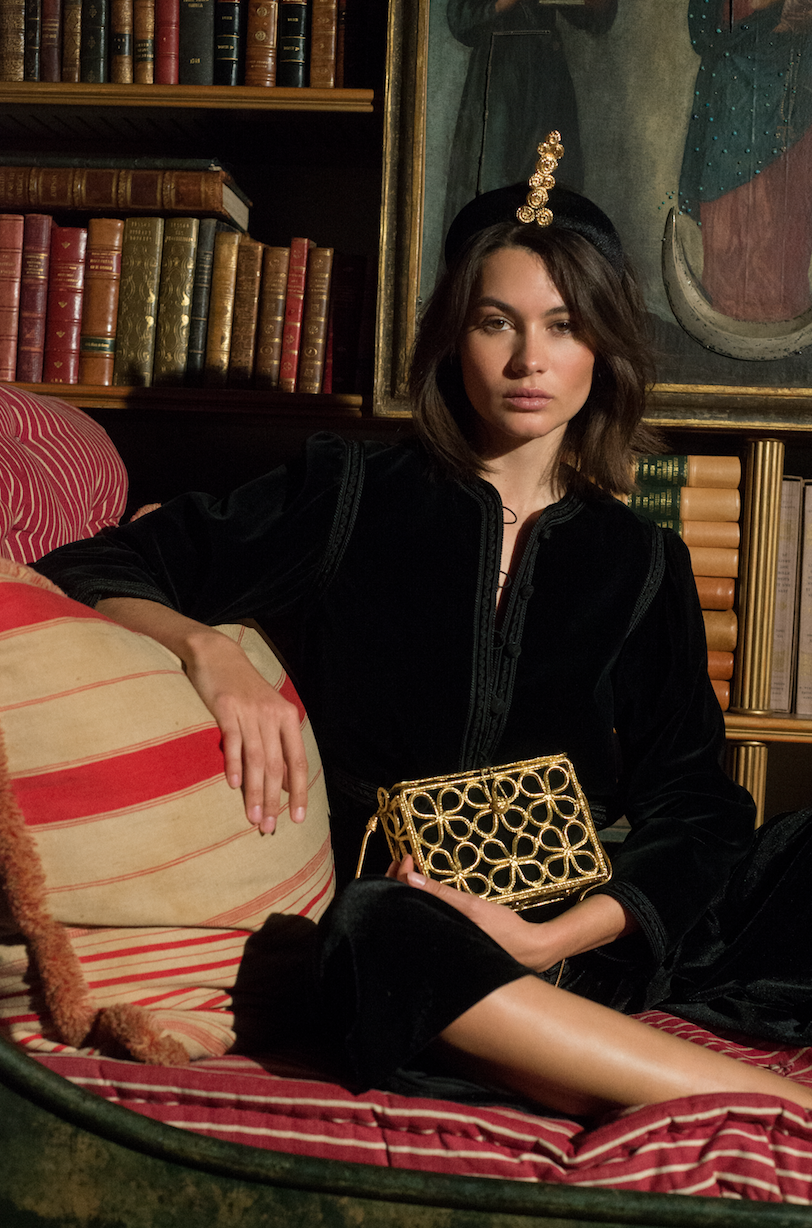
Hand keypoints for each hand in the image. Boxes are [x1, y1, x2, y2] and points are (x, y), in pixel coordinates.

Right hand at [95, 597, 310, 834]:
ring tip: (253, 818)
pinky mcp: (226, 707)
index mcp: (286, 718)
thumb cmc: (242, 688)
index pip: (296, 761)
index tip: (297, 818)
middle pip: (276, 765)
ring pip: (256, 759)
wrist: (216, 653)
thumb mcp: (266, 713)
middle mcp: (272, 715)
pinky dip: (233, 764)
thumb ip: (277, 744)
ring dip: (254, 791)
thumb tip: (284, 783)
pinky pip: (233, 741)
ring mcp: (249, 711)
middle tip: (269, 827)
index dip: (298, 791)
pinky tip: (233, 785)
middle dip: (273, 800)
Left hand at [386, 856, 564, 971]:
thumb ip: (440, 893)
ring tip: (407, 870)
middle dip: (398, 883)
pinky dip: (422, 899)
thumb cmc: (503, 929)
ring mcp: (443, 938)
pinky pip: (428, 915)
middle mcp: (434, 938)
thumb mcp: (470, 906)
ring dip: (410, 890)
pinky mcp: (450, 936)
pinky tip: (422, 888)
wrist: (529, 949)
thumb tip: (410, 877)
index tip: (406, 858)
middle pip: (404, 908)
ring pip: (416, 911)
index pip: (404, 902)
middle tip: (401, 861)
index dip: (399, 878)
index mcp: (434, 932)